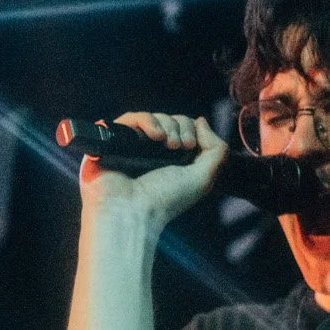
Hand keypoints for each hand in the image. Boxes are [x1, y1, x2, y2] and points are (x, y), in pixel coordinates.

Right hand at [78, 111, 227, 222]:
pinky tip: (156, 136)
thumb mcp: (203, 178)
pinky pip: (131, 118)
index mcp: (172, 160)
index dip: (191, 130)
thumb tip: (202, 121)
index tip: (191, 146)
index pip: (185, 129)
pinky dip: (148, 121)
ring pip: (153, 117)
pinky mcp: (113, 140)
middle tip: (180, 146)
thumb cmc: (166, 199)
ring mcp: (132, 145)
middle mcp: (152, 152)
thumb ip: (216, 150)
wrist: (132, 211)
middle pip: (171, 120)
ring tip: (169, 144)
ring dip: (167, 125)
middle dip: (181, 127)